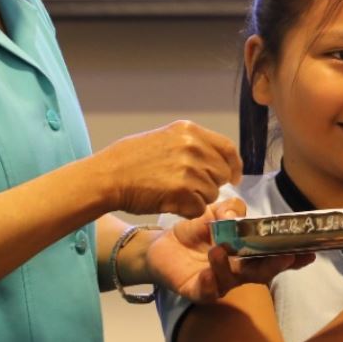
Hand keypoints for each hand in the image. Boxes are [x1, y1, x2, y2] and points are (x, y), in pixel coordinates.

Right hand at [95, 121, 241, 216]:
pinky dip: (187, 210)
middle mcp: (193, 147)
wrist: (108, 177)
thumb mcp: (163, 138)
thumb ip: (191, 145)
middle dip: (210, 185)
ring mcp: (189, 169)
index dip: (234, 166)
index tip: (234, 177)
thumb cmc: (129, 160)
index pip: (228, 148)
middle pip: (222, 174)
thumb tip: (213, 158)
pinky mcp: (183, 191)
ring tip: (173, 194)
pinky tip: (170, 203)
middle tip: (189, 189)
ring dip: (197, 199)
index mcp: (189, 131)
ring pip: (211, 193)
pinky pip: (199, 208)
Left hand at [147, 198, 310, 302]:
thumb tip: (235, 216)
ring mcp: (218, 283)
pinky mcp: (197, 291)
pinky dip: (209, 282)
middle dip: (275, 266)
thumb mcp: (214, 211)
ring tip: (219, 249)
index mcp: (247, 254)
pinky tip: (208, 271)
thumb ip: (230, 209)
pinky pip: (206, 291)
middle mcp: (237, 272)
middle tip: (286, 257)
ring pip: (231, 280)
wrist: (160, 245)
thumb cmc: (195, 230)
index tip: (310, 252)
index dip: (293, 256)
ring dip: (229, 266)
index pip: (273, 256)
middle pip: (261, 273)